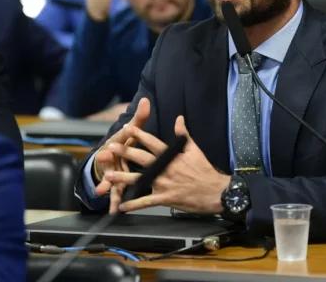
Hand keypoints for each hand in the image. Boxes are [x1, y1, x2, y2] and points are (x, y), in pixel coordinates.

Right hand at [93, 98, 150, 213]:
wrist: (109, 155)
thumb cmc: (122, 143)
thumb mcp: (131, 130)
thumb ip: (139, 118)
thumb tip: (146, 101)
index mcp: (118, 144)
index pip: (117, 141)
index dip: (114, 143)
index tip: (110, 145)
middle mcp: (113, 158)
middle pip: (110, 160)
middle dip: (106, 162)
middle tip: (103, 160)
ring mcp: (113, 172)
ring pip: (110, 179)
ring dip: (105, 185)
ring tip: (101, 192)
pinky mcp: (116, 184)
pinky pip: (117, 194)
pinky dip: (115, 202)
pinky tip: (113, 211)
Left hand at [105, 115, 230, 213]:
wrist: (216, 191)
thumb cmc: (205, 170)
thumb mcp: (195, 150)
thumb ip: (184, 134)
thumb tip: (179, 118)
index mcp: (173, 156)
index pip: (153, 143)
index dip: (140, 135)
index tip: (128, 129)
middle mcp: (166, 169)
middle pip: (143, 159)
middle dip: (126, 153)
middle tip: (111, 147)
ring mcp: (165, 184)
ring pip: (141, 180)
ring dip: (123, 178)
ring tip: (108, 176)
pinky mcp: (166, 199)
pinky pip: (147, 202)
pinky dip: (134, 204)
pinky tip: (122, 206)